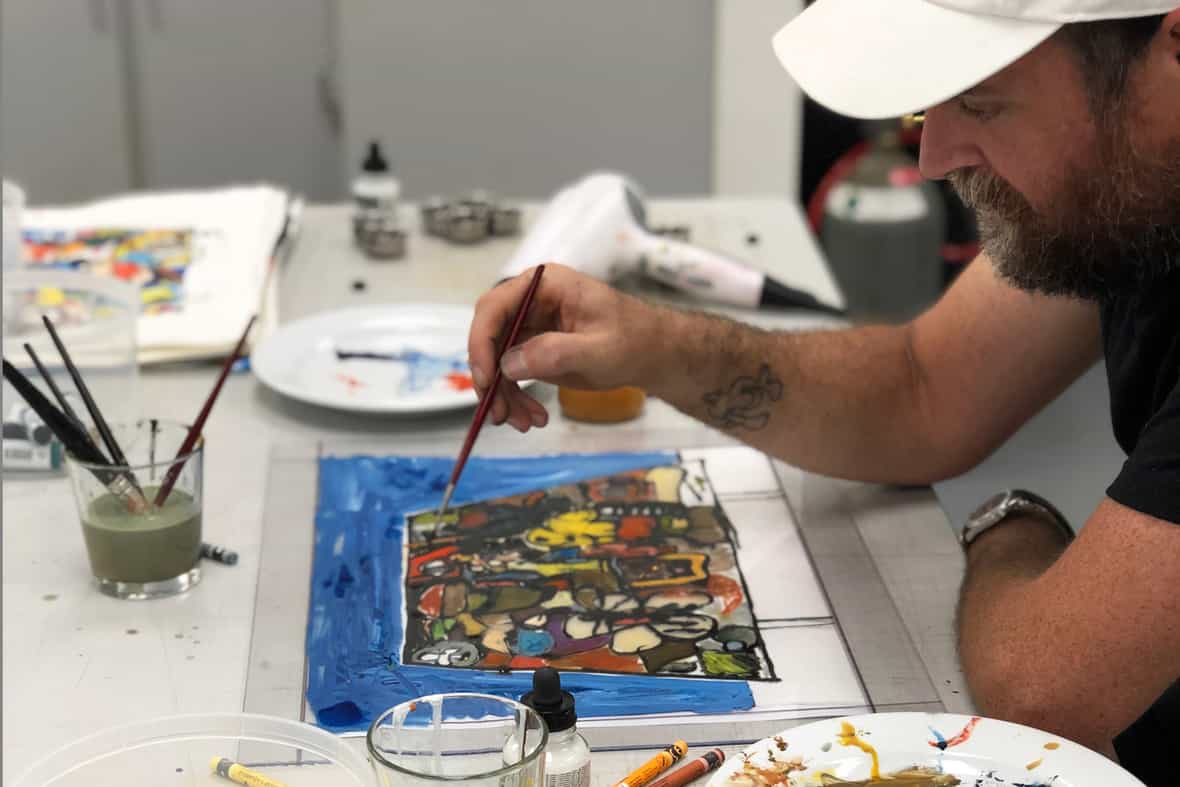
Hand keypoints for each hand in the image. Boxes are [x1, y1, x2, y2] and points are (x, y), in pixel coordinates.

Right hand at [468, 264, 657, 431]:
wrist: (655, 355)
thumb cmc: (635, 341)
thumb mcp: (599, 349)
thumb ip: (555, 352)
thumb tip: (509, 364)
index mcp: (546, 285)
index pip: (495, 306)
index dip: (481, 341)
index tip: (486, 378)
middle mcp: (531, 301)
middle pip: (490, 336)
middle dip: (491, 377)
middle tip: (498, 412)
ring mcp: (531, 326)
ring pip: (497, 361)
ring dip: (504, 395)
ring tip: (524, 423)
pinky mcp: (535, 349)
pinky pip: (512, 374)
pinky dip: (516, 398)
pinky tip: (534, 418)